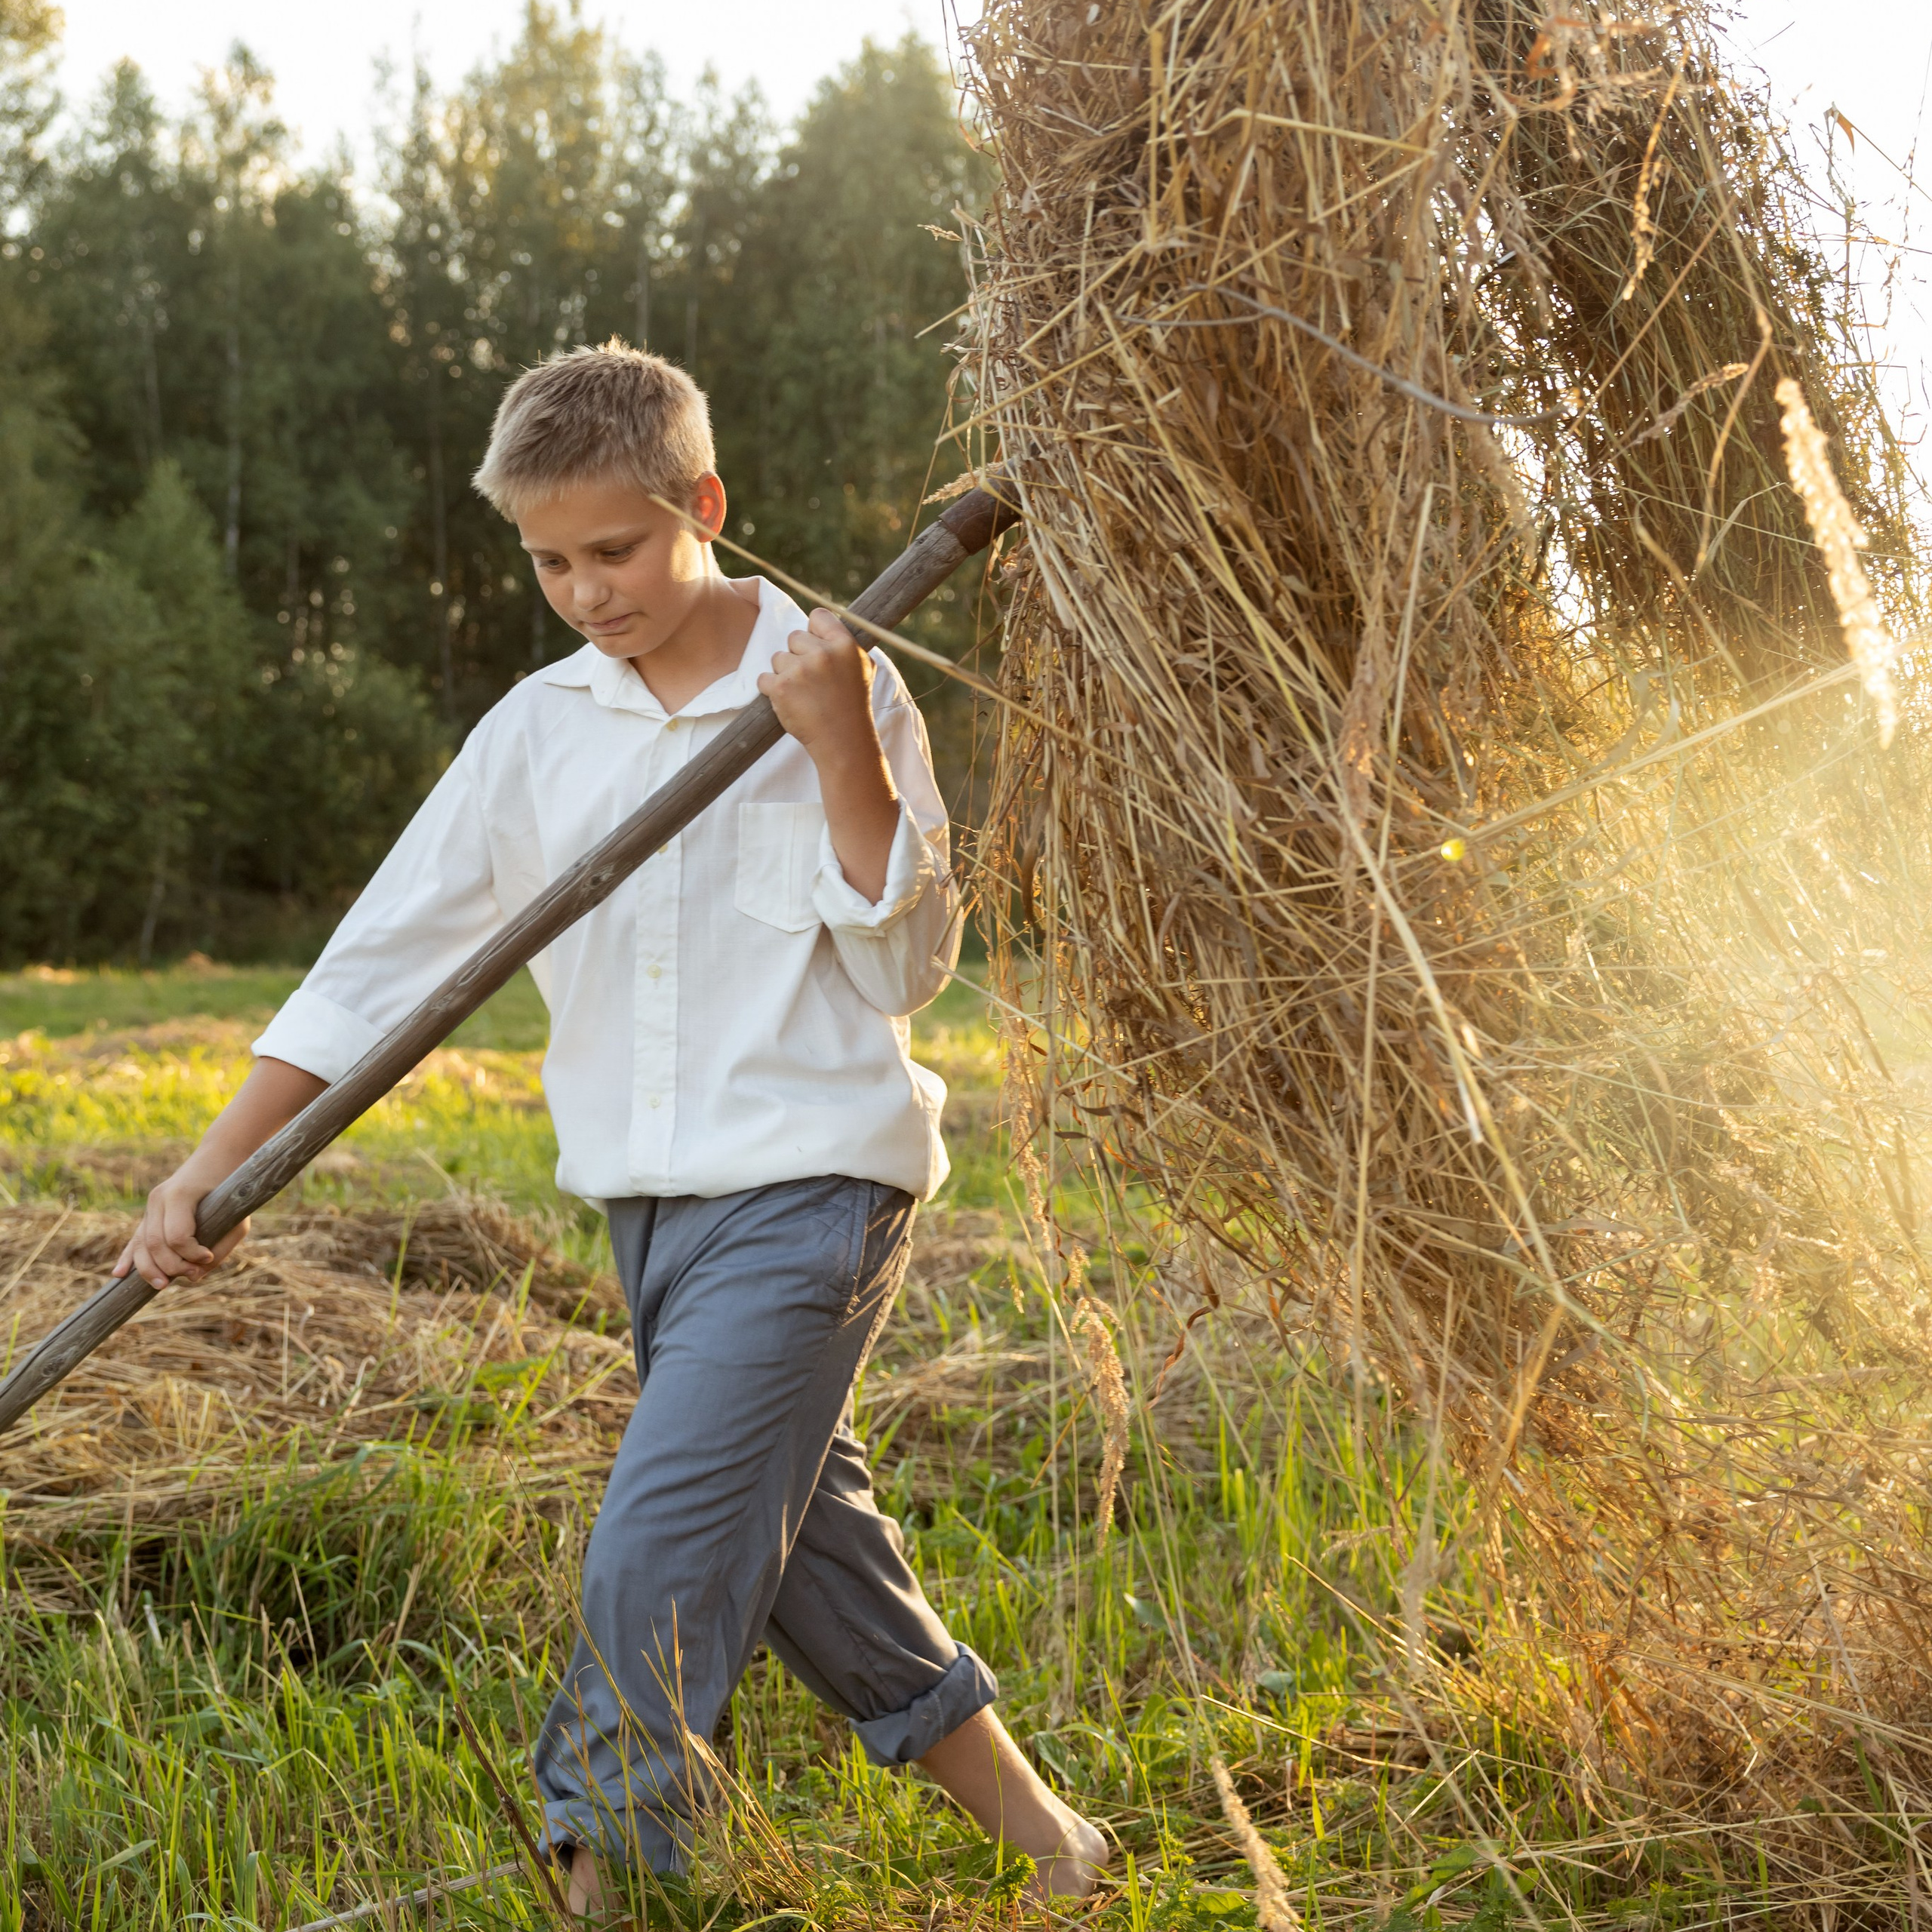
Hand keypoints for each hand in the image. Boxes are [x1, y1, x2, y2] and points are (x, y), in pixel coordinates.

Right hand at [114, 1163, 250, 1290]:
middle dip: (171, 1266)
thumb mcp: (238, 1218)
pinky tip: (119, 1275)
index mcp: (180, 1195)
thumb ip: (221, 1249)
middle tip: (193, 1275)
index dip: (191, 1255)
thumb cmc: (234, 1190)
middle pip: (155, 1244)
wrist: (220, 1157)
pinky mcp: (150, 1211)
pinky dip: (129, 1256)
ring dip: (149, 1269)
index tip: (208, 1257)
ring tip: (163, 1284)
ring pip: (141, 1244)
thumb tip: (196, 1276)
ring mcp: (151, 1205)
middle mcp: (159, 1199)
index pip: (176, 1237)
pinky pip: (136, 1237)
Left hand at [757, 608, 877, 760]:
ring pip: (778, 658)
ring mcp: (799, 670)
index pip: (818, 616)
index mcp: (844, 645)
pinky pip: (764, 678)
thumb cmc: (853, 704)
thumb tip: (824, 624)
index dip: (814, 631)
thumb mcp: (863, 667)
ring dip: (785, 674)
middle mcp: (822, 654)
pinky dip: (772, 690)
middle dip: (798, 655)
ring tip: (803, 693)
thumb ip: (845, 644)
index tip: (816, 648)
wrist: (843, 740)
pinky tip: (790, 701)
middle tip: (811, 679)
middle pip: (794, 637)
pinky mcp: (780, 687)